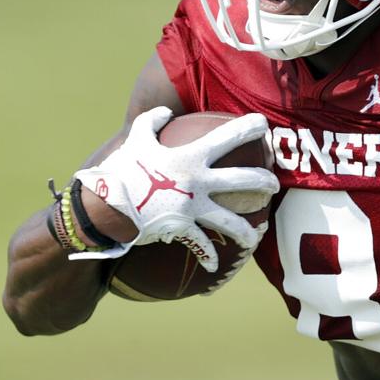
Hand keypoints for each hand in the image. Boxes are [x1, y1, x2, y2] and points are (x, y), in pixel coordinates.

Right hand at [72, 107, 279, 271]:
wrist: (104, 206)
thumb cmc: (119, 170)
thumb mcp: (135, 140)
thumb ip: (151, 122)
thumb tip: (165, 111)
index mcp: (190, 157)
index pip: (228, 137)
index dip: (250, 128)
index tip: (264, 124)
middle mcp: (199, 182)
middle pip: (244, 180)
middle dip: (265, 182)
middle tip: (275, 184)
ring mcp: (193, 208)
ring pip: (231, 220)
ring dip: (248, 229)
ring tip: (257, 235)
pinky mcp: (182, 229)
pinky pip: (201, 246)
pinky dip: (209, 257)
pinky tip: (216, 267)